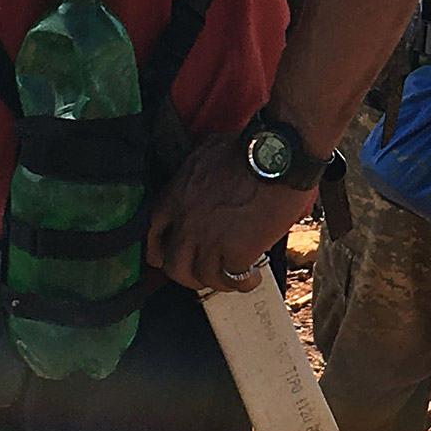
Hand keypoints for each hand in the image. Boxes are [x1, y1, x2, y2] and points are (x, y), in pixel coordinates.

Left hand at [147, 133, 313, 292]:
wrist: (277, 156)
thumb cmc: (248, 147)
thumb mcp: (207, 150)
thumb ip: (195, 171)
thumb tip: (202, 177)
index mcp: (177, 195)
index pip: (153, 233)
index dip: (159, 250)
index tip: (166, 257)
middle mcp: (187, 221)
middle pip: (174, 266)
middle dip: (188, 275)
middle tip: (203, 275)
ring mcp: (209, 240)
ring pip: (202, 278)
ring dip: (218, 282)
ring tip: (233, 278)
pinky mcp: (235, 252)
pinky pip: (233, 280)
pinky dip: (243, 283)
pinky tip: (253, 278)